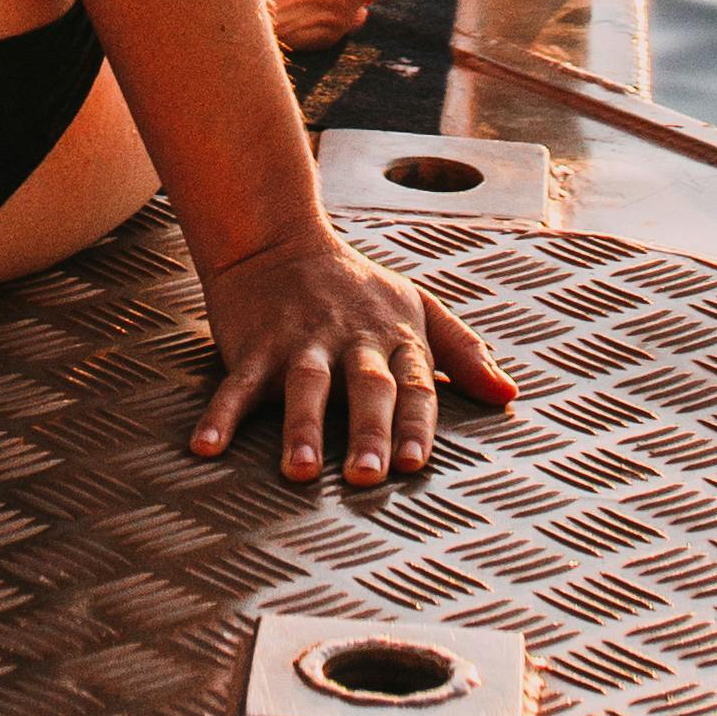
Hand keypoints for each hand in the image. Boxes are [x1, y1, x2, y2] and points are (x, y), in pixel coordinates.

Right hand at [189, 226, 512, 486]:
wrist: (278, 239)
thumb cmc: (357, 287)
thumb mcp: (417, 308)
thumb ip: (464, 353)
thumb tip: (509, 396)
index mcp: (394, 337)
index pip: (414, 384)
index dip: (415, 424)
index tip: (414, 464)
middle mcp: (351, 340)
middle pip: (364, 387)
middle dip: (368, 431)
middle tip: (367, 476)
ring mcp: (300, 341)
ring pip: (304, 386)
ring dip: (302, 428)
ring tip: (299, 472)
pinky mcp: (255, 345)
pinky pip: (237, 383)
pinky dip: (221, 415)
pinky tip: (207, 447)